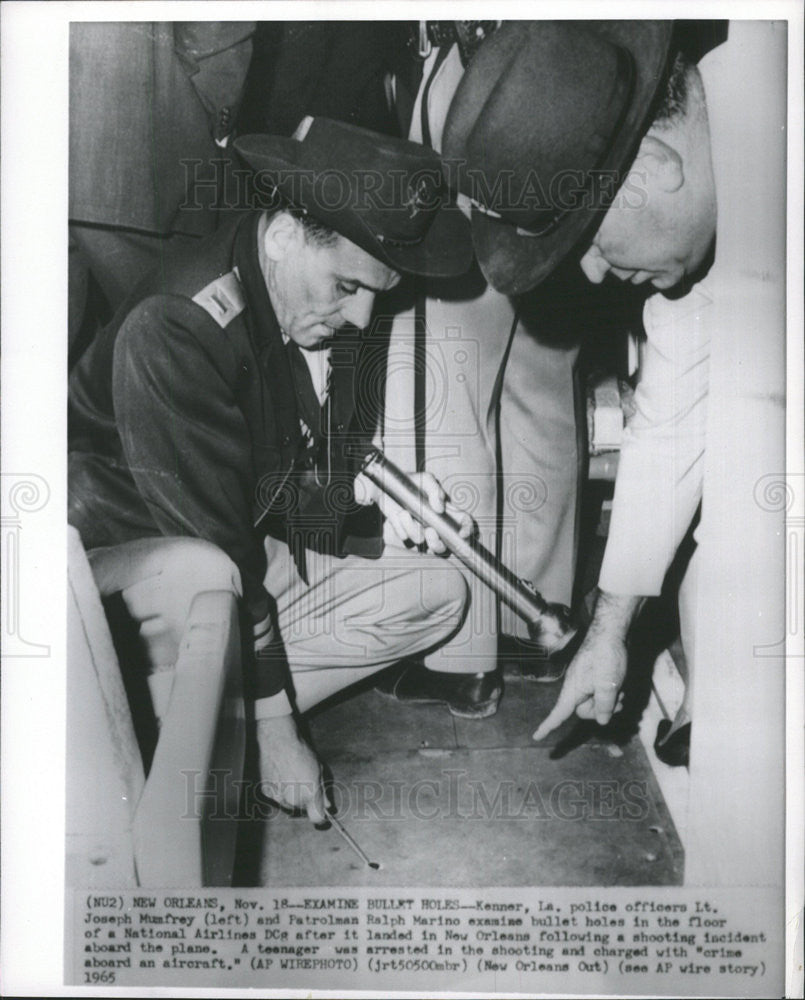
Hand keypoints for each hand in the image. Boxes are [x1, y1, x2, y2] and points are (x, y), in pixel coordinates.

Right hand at [257, 715, 326, 822]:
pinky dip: (280, 791)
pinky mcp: (267, 792)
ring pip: (289, 805)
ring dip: (292, 797)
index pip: (317, 818)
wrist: (277, 741)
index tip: (321, 810)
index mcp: (309, 794)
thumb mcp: (319, 769)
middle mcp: (293, 800)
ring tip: (292, 777)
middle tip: (306, 783)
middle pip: (302, 810)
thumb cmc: (300, 751)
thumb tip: (327, 805)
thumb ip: (323, 790)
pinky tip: (282, 776)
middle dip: (306, 801)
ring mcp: (278, 797)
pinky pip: (277, 797)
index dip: (321, 815)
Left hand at [354, 470, 473, 552]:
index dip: (468, 530)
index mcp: (447, 511)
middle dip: (437, 544)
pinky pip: (405, 538)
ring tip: (404, 513)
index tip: (463, 534)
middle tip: (429, 531)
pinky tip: (398, 515)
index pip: (464, 523)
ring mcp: (421, 531)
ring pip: (422, 543)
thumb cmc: (411, 482)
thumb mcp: (425, 479)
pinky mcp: (406, 533)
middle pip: (445, 546)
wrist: (386, 488)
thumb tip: (440, 508)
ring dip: (412, 528)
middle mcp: (436, 525)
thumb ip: (435, 490)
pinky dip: (400, 526)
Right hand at [532, 627, 626, 740]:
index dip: (547, 726)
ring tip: (620, 689)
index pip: (558, 712)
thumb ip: (603, 706)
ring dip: (610, 700)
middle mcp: (576, 687)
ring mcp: (585, 680)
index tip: (536, 737)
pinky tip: (620, 683)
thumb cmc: (606, 656)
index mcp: (573, 690)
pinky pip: (600, 692)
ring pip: (596, 702)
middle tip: (618, 699)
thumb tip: (602, 720)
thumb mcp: (607, 685)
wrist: (610, 632)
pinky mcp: (594, 675)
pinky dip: (611, 692)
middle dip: (602, 710)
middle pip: (585, 711)